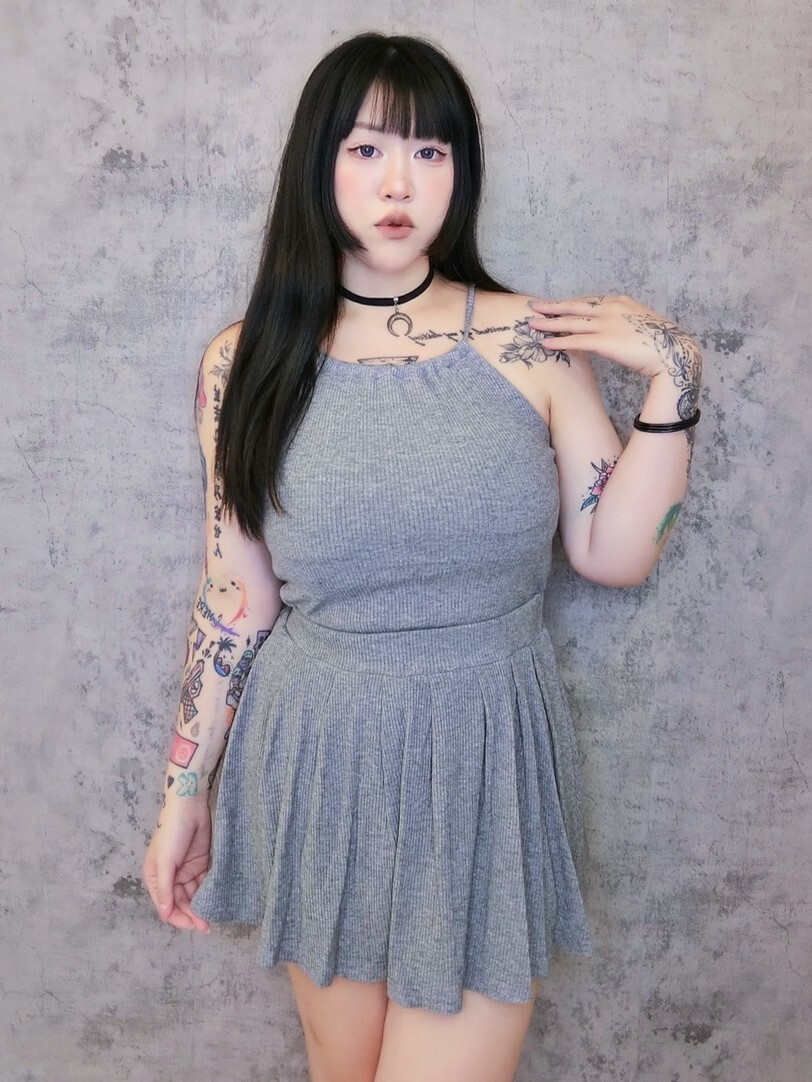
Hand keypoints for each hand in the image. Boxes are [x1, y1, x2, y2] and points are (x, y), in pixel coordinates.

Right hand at [143, 797, 211, 932]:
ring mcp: (186, 872)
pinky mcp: (200, 865)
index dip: (178, 918)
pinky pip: (203, 884)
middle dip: (192, 916)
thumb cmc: (171, 833)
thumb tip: (165, 914)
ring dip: (200, 907)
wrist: (189, 807)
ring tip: (211, 920)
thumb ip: (166, 889)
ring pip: (193, 896)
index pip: (166, 906)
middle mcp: (170, 879)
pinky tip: (215, 902)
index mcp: (156, 879)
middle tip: (206, 927)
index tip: (192, 926)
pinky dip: (207, 893)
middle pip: (181, 903)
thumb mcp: (165, 862)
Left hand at [525, 293, 702, 386]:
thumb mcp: (641, 323)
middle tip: (533, 306)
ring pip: (570, 322)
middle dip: (552, 307)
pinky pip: (575, 340)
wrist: (673, 352)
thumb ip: (625, 322)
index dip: (569, 304)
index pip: (588, 301)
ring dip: (549, 323)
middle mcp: (611, 308)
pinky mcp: (605, 341)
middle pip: (574, 306)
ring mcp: (607, 324)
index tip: (555, 305)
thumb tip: (616, 331)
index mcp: (620, 302)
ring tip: (531, 324)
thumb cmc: (661, 342)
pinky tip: (544, 344)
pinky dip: (557, 342)